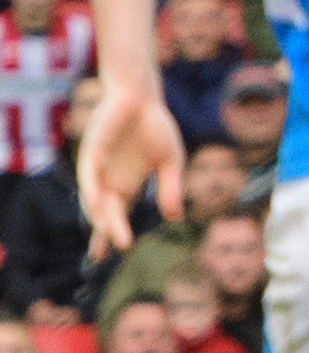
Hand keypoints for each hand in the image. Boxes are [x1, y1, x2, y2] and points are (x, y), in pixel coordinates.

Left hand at [75, 82, 182, 252]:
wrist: (142, 97)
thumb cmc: (155, 127)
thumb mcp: (172, 162)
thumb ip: (171, 189)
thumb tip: (174, 218)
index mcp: (127, 184)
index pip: (116, 215)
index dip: (112, 234)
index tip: (110, 254)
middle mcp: (109, 180)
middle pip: (106, 212)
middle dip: (110, 230)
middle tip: (117, 248)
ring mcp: (99, 167)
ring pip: (95, 197)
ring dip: (100, 214)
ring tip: (108, 232)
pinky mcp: (92, 151)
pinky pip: (90, 174)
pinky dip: (91, 189)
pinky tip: (96, 201)